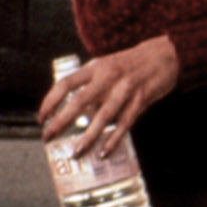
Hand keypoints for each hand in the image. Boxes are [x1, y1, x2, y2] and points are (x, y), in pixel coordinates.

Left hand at [37, 34, 178, 157]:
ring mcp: (125, 88)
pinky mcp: (141, 99)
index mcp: (96, 67)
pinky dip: (114, 139)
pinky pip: (125, 122)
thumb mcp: (107, 67)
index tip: (41, 118)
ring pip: (103, 116)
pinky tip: (104, 152)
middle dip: (62, 121)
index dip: (50, 101)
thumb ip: (91, 86)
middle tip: (48, 137)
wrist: (165, 55)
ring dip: (89, 136)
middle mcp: (108, 77)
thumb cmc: (131, 64)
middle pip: (80, 101)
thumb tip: (75, 112)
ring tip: (77, 152)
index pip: (66, 83)